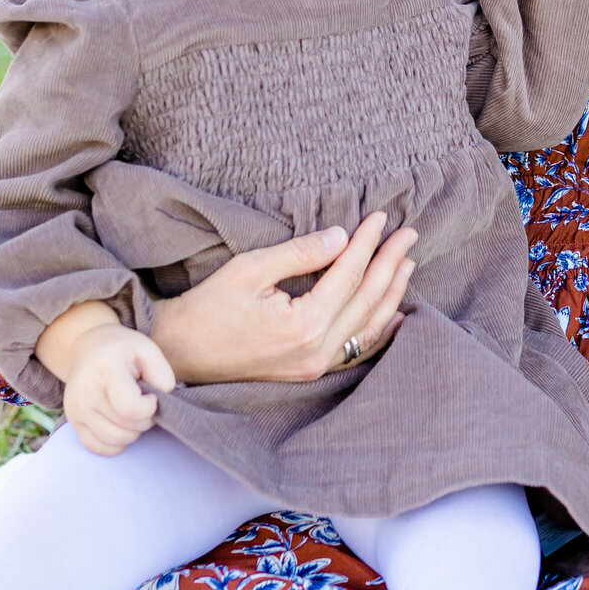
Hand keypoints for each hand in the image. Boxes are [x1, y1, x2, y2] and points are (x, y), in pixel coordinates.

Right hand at [62, 318, 176, 455]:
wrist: (88, 348)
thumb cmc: (123, 349)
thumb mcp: (148, 350)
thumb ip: (163, 375)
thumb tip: (162, 404)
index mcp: (106, 370)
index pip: (129, 408)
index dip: (149, 408)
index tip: (151, 396)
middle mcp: (86, 392)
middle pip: (125, 427)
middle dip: (144, 420)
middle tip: (145, 404)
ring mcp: (76, 409)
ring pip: (114, 441)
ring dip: (132, 432)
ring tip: (134, 413)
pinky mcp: (73, 422)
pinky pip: (98, 447)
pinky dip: (115, 443)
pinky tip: (121, 425)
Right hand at [148, 212, 417, 386]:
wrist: (179, 353)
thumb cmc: (208, 308)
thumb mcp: (251, 269)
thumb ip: (300, 253)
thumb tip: (342, 237)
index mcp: (304, 325)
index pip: (348, 275)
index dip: (367, 243)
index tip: (382, 217)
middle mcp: (317, 351)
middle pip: (366, 300)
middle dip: (390, 264)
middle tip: (409, 234)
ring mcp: (315, 366)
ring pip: (368, 327)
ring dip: (391, 294)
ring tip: (407, 264)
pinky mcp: (308, 372)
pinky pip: (355, 351)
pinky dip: (378, 330)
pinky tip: (394, 314)